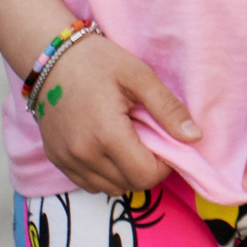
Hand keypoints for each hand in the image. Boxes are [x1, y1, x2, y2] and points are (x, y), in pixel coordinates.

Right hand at [31, 33, 201, 196]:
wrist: (52, 59)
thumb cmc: (99, 62)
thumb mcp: (140, 77)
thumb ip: (168, 109)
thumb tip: (194, 137)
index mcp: (106, 134)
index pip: (145, 176)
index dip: (165, 165)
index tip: (167, 142)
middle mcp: (83, 154)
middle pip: (129, 184)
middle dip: (147, 167)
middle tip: (150, 138)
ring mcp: (66, 160)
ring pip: (109, 187)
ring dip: (127, 173)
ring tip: (130, 141)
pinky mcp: (56, 160)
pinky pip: (88, 183)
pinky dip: (106, 174)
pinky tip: (110, 148)